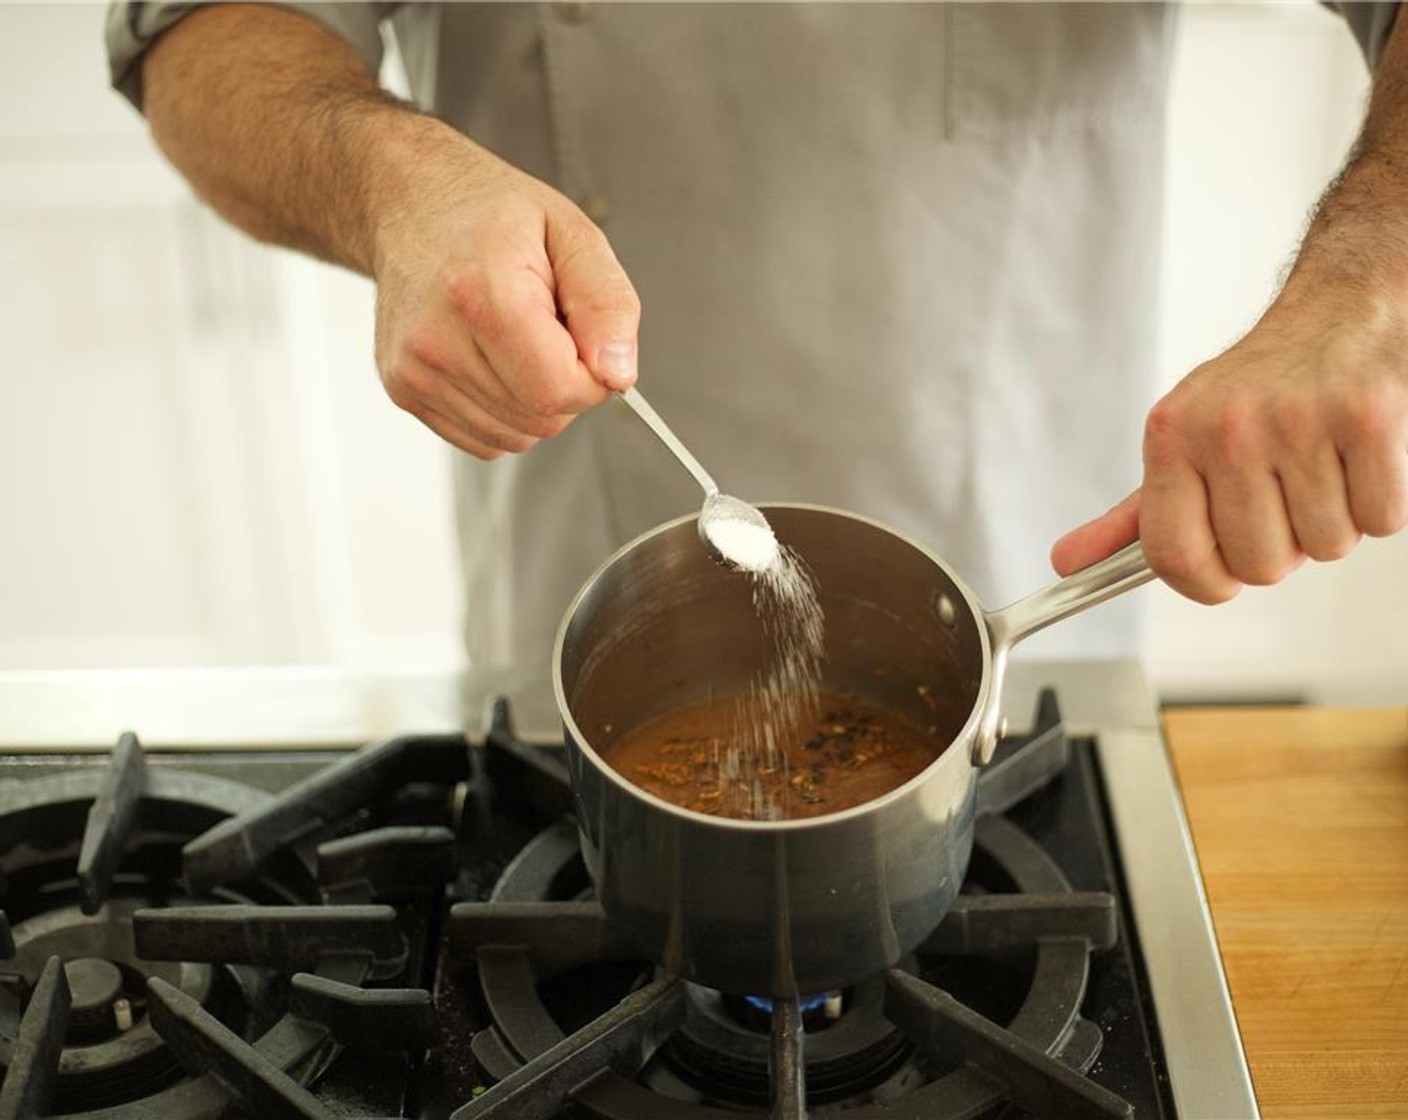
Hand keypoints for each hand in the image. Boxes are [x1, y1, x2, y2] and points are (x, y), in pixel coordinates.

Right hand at [370, 122, 639, 457]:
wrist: (411, 205)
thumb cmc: (493, 216)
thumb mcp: (572, 234)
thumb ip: (607, 304)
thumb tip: (618, 375)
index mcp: (482, 294)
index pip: (559, 390)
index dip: (592, 376)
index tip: (583, 337)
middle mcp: (436, 340)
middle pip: (541, 419)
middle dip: (565, 385)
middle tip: (547, 329)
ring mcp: (413, 371)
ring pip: (516, 437)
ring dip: (534, 400)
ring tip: (514, 338)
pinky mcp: (403, 391)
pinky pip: (485, 440)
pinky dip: (504, 411)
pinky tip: (491, 359)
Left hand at [1052, 291, 1407, 602]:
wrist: (1336, 312)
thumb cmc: (1254, 393)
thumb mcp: (1181, 443)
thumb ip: (1133, 515)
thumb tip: (1068, 563)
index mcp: (1170, 437)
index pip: (1172, 556)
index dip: (1204, 584)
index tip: (1223, 575)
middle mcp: (1226, 427)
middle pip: (1258, 566)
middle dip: (1280, 549)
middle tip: (1284, 496)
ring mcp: (1297, 420)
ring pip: (1325, 548)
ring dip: (1332, 523)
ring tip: (1322, 469)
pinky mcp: (1367, 417)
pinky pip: (1379, 519)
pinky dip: (1379, 503)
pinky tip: (1359, 458)